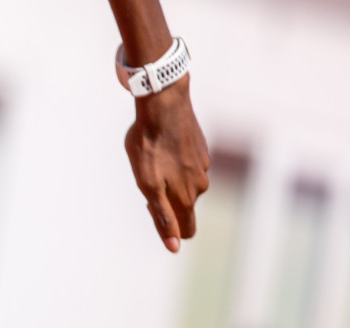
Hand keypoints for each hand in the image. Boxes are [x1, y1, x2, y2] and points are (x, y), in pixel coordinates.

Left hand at [125, 77, 208, 251]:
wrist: (163, 103)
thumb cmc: (150, 143)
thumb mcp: (148, 184)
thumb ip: (163, 216)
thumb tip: (174, 247)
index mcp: (188, 197)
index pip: (187, 230)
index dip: (168, 227)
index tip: (150, 205)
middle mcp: (201, 184)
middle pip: (185, 206)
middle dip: (166, 200)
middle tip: (146, 176)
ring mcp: (203, 165)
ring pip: (186, 182)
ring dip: (169, 177)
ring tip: (152, 155)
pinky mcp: (200, 149)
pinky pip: (187, 164)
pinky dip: (174, 160)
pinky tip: (162, 143)